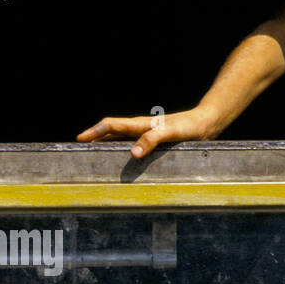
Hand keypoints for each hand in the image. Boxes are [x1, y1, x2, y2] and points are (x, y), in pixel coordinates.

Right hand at [76, 107, 219, 158]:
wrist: (205, 124)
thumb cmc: (189, 127)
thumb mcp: (171, 133)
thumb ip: (152, 141)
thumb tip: (132, 154)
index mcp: (140, 125)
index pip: (110, 125)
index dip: (93, 132)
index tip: (79, 139)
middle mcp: (140, 128)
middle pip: (110, 131)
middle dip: (94, 138)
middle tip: (79, 148)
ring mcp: (146, 134)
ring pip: (119, 138)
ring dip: (105, 143)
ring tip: (93, 154)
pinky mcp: (153, 140)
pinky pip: (131, 144)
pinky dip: (120, 150)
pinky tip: (121, 159)